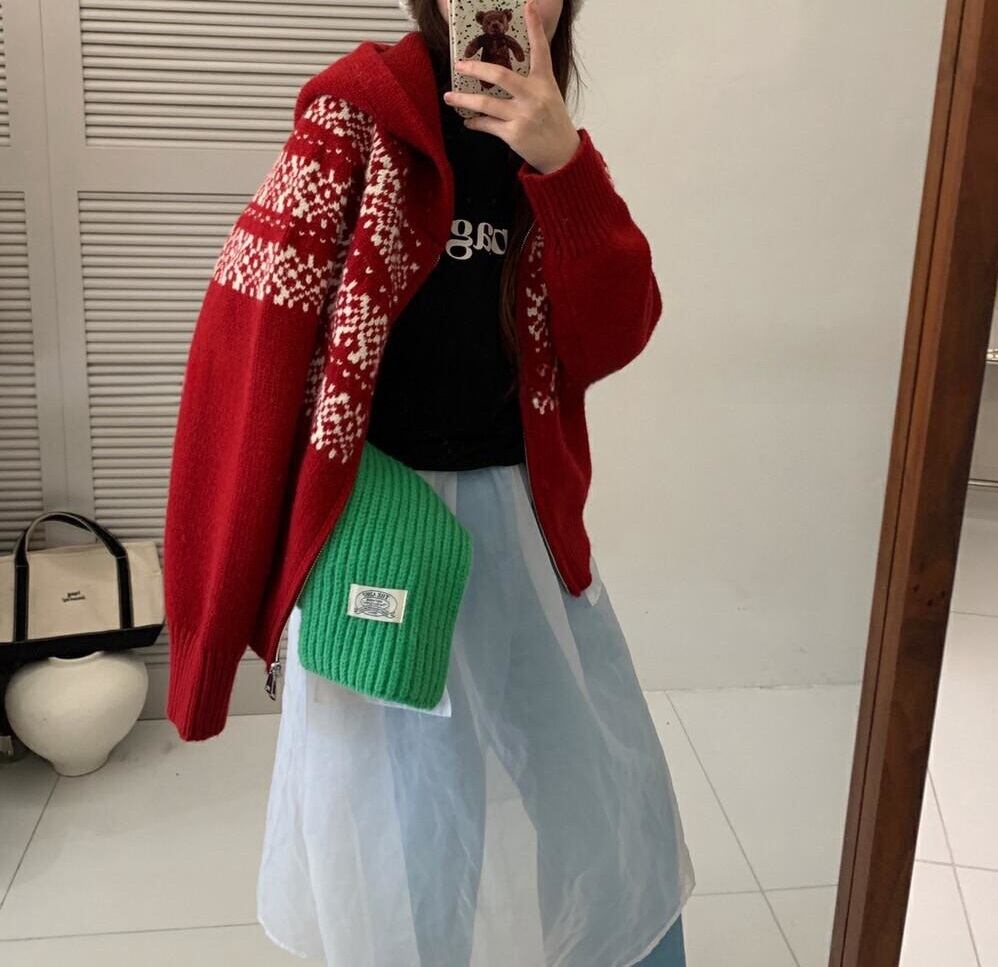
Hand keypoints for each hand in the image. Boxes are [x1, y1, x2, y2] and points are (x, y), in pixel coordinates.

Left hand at [442, 0, 580, 174]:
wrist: (562, 154)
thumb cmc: (552, 123)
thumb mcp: (549, 96)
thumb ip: (531, 82)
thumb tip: (503, 71)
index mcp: (544, 82)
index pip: (540, 50)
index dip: (535, 26)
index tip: (528, 5)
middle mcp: (534, 96)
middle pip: (500, 76)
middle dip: (476, 68)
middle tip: (459, 65)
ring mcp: (523, 116)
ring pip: (486, 104)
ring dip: (464, 101)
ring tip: (449, 97)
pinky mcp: (514, 135)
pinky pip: (487, 125)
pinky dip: (475, 123)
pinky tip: (467, 121)